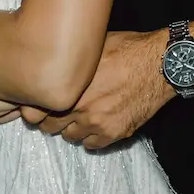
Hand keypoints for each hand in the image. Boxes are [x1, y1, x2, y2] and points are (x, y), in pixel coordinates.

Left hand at [21, 30, 171, 149]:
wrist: (160, 65)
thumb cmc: (127, 49)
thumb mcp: (91, 47)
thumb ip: (69, 63)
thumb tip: (52, 60)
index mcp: (70, 87)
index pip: (34, 112)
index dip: (34, 108)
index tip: (38, 103)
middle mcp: (80, 109)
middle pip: (50, 127)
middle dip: (50, 119)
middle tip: (56, 111)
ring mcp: (97, 124)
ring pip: (70, 137)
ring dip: (71, 128)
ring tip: (78, 116)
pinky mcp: (115, 133)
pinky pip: (92, 145)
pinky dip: (90, 137)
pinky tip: (94, 124)